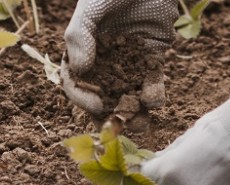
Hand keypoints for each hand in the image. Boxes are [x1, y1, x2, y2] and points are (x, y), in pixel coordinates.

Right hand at [62, 0, 177, 114]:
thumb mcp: (92, 7)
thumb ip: (80, 36)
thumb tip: (79, 71)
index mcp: (80, 47)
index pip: (75, 81)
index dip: (82, 97)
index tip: (96, 105)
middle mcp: (102, 57)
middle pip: (100, 92)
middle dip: (108, 112)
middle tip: (118, 127)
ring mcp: (128, 58)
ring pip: (126, 91)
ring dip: (131, 110)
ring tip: (139, 125)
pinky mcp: (152, 55)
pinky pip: (151, 80)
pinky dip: (152, 93)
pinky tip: (154, 101)